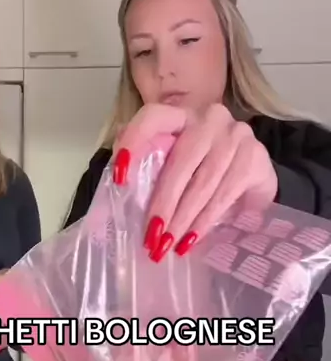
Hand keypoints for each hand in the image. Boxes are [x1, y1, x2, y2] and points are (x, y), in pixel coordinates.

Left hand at [113, 104, 277, 260]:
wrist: (252, 176)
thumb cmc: (201, 173)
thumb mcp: (171, 170)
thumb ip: (143, 177)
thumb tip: (105, 212)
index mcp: (180, 116)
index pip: (153, 118)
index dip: (133, 143)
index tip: (119, 178)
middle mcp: (209, 119)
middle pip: (180, 160)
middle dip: (163, 203)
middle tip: (150, 236)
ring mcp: (235, 135)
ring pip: (204, 182)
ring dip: (183, 219)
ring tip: (167, 245)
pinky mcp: (254, 157)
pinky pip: (225, 193)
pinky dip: (206, 220)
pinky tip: (192, 239)